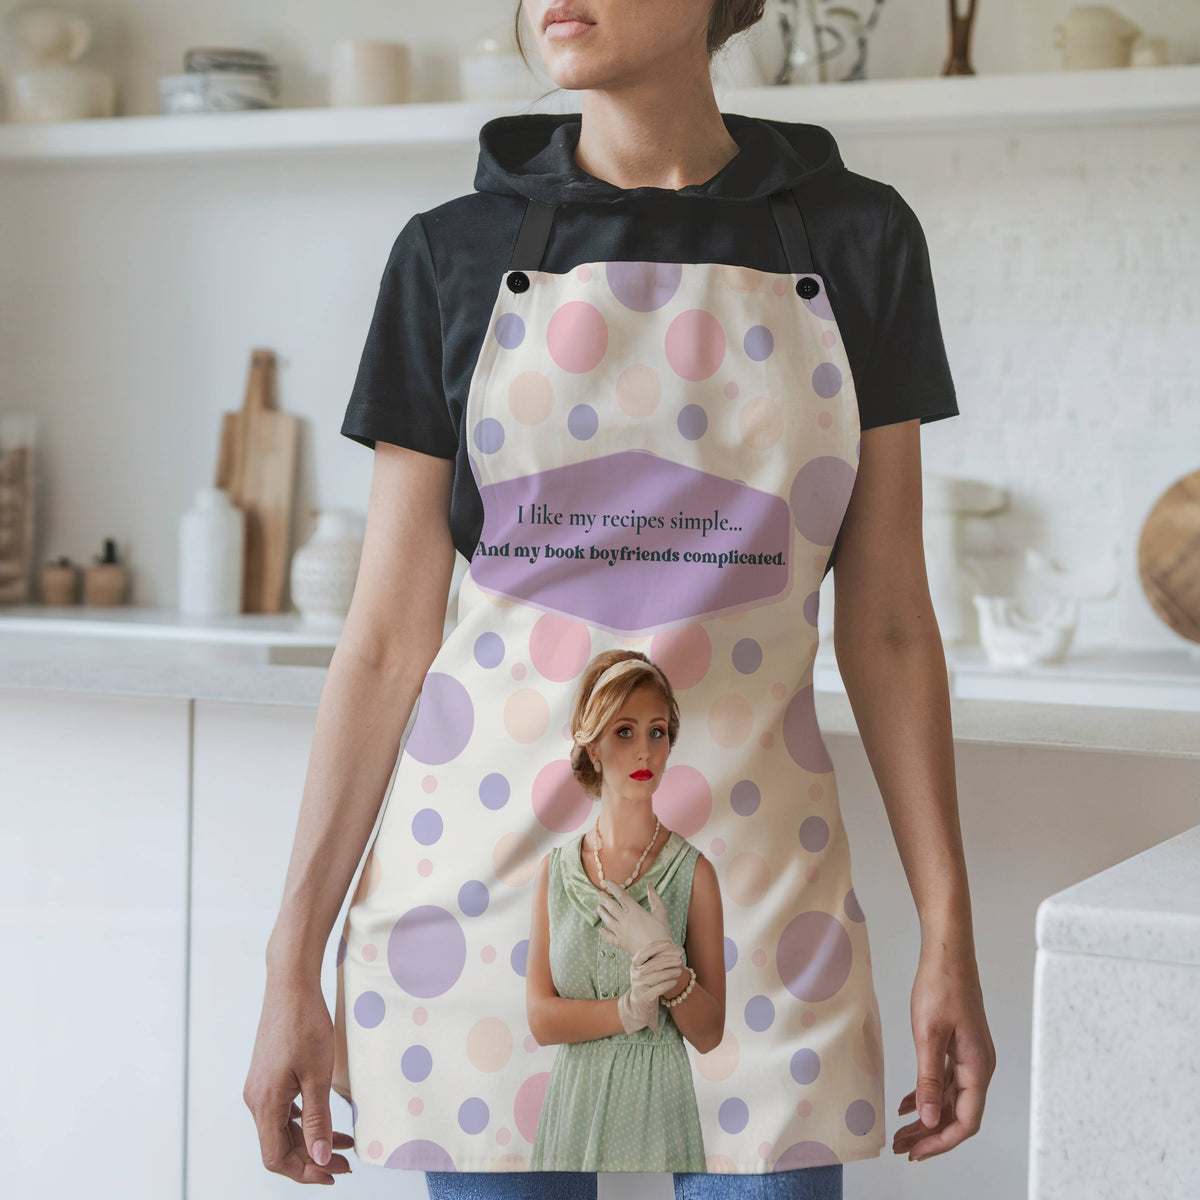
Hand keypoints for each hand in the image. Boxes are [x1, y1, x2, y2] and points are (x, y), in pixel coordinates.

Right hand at [243, 975, 354, 1183]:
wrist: (291, 985)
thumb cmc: (305, 1024)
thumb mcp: (317, 1074)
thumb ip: (318, 1119)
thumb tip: (321, 1158)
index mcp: (265, 1103)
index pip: (277, 1157)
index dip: (304, 1172)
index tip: (334, 1174)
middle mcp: (256, 1099)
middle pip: (279, 1146)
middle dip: (312, 1158)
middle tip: (346, 1162)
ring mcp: (259, 1086)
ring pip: (282, 1128)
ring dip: (310, 1140)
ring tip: (344, 1143)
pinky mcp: (267, 1075)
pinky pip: (282, 1109)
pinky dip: (304, 1120)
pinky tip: (325, 1119)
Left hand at [596, 878, 672, 957]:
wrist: (658, 955)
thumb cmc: (661, 933)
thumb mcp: (661, 913)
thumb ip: (654, 898)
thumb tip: (649, 885)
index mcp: (635, 910)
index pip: (620, 895)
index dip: (612, 887)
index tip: (606, 882)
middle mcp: (625, 919)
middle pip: (611, 906)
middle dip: (604, 898)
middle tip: (600, 894)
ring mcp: (621, 931)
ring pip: (607, 919)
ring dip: (601, 912)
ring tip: (599, 907)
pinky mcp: (620, 943)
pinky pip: (609, 936)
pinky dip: (603, 932)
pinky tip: (600, 929)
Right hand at [617, 939, 684, 1035]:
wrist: (639, 1006)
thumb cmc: (647, 984)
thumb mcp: (647, 971)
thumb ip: (658, 960)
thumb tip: (679, 950)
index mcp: (635, 965)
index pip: (644, 952)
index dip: (656, 946)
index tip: (668, 943)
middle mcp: (635, 974)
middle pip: (653, 964)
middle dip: (668, 960)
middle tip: (679, 960)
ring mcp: (639, 986)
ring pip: (657, 976)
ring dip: (670, 972)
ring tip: (679, 971)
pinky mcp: (644, 997)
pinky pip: (658, 989)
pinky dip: (668, 984)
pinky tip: (675, 982)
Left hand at [893, 944, 996, 1162]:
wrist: (947, 952)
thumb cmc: (940, 986)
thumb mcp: (929, 1034)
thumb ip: (930, 1079)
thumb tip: (931, 1120)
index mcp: (978, 1067)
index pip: (965, 1120)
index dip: (941, 1141)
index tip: (914, 1152)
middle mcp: (980, 1066)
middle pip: (959, 1114)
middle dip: (931, 1135)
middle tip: (901, 1148)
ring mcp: (971, 1056)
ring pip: (951, 1099)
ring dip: (928, 1117)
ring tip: (901, 1132)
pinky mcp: (960, 1046)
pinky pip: (947, 1081)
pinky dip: (928, 1094)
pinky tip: (908, 1103)